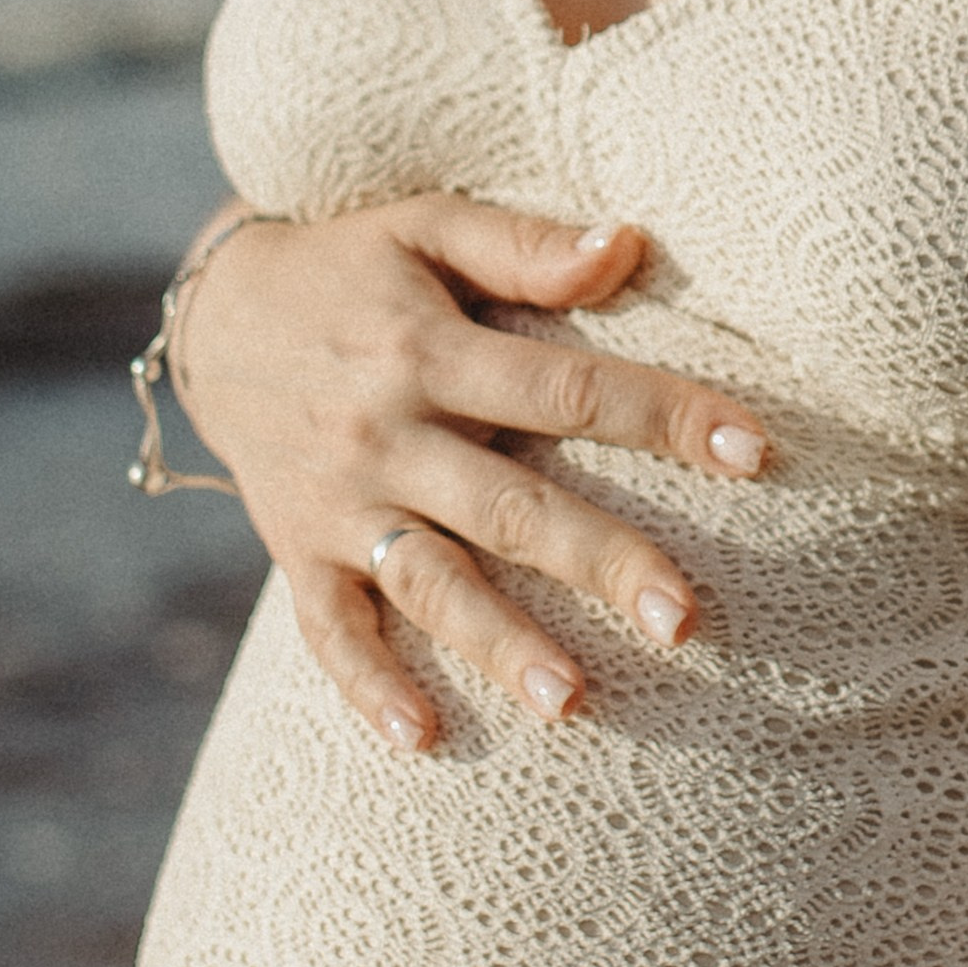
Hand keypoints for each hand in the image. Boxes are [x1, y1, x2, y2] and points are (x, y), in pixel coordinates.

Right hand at [171, 195, 770, 753]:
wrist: (213, 318)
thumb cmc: (350, 269)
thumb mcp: (424, 227)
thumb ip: (523, 244)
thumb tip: (630, 245)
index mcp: (427, 352)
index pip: (563, 389)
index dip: (661, 417)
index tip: (754, 451)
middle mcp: (384, 435)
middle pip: (508, 507)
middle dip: (598, 562)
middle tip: (684, 619)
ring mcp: (339, 505)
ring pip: (428, 583)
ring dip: (497, 644)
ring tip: (571, 701)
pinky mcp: (300, 555)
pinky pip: (330, 631)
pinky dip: (368, 687)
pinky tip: (423, 739)